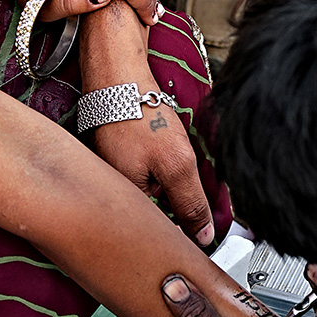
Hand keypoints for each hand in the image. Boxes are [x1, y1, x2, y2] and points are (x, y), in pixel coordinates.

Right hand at [93, 92, 213, 245]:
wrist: (118, 78)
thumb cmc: (141, 117)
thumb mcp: (176, 165)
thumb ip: (190, 204)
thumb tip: (203, 238)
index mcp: (125, 203)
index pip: (162, 227)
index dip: (186, 220)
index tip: (199, 207)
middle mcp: (114, 193)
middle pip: (156, 208)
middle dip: (174, 192)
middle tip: (176, 162)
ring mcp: (113, 173)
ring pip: (151, 187)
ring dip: (166, 174)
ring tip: (164, 147)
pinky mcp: (116, 156)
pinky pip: (144, 168)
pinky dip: (156, 158)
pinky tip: (157, 141)